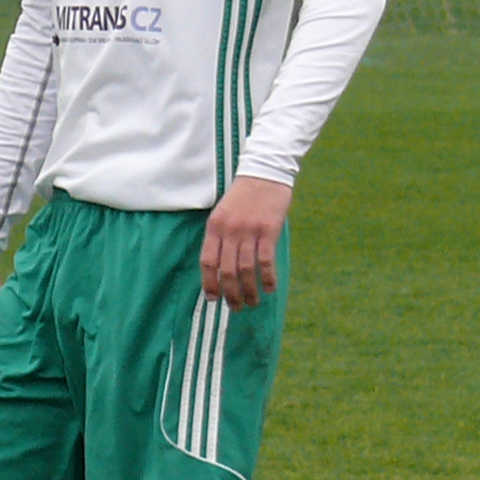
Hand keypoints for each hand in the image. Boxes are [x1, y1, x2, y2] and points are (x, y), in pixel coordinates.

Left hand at [203, 176, 291, 309]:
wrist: (265, 173)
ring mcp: (249, 231)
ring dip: (250, 290)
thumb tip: (222, 266)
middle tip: (236, 307)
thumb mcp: (224, 212)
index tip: (214, 299)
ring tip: (253, 302)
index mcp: (214, 227)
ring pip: (246, 269)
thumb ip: (221, 236)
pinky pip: (266, 260)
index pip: (208, 261)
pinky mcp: (268, 230)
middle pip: (228, 270)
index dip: (210, 283)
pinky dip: (268, 277)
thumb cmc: (244, 195)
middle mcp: (229, 231)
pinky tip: (271, 288)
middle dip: (231, 293)